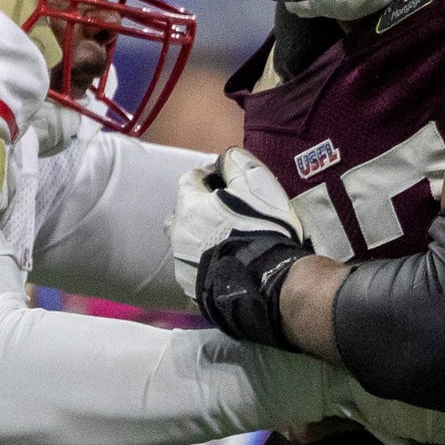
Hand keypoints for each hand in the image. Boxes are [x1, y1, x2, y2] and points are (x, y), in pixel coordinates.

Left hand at [170, 148, 306, 298]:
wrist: (266, 282)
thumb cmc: (262, 227)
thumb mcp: (257, 183)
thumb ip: (237, 163)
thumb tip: (226, 158)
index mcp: (190, 205)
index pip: (190, 179)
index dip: (208, 176)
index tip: (226, 181)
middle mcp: (178, 233)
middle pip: (183, 211)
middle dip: (199, 207)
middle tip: (224, 212)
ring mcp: (182, 262)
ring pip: (185, 241)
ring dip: (199, 236)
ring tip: (223, 241)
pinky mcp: (190, 286)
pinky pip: (193, 267)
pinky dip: (204, 262)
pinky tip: (223, 263)